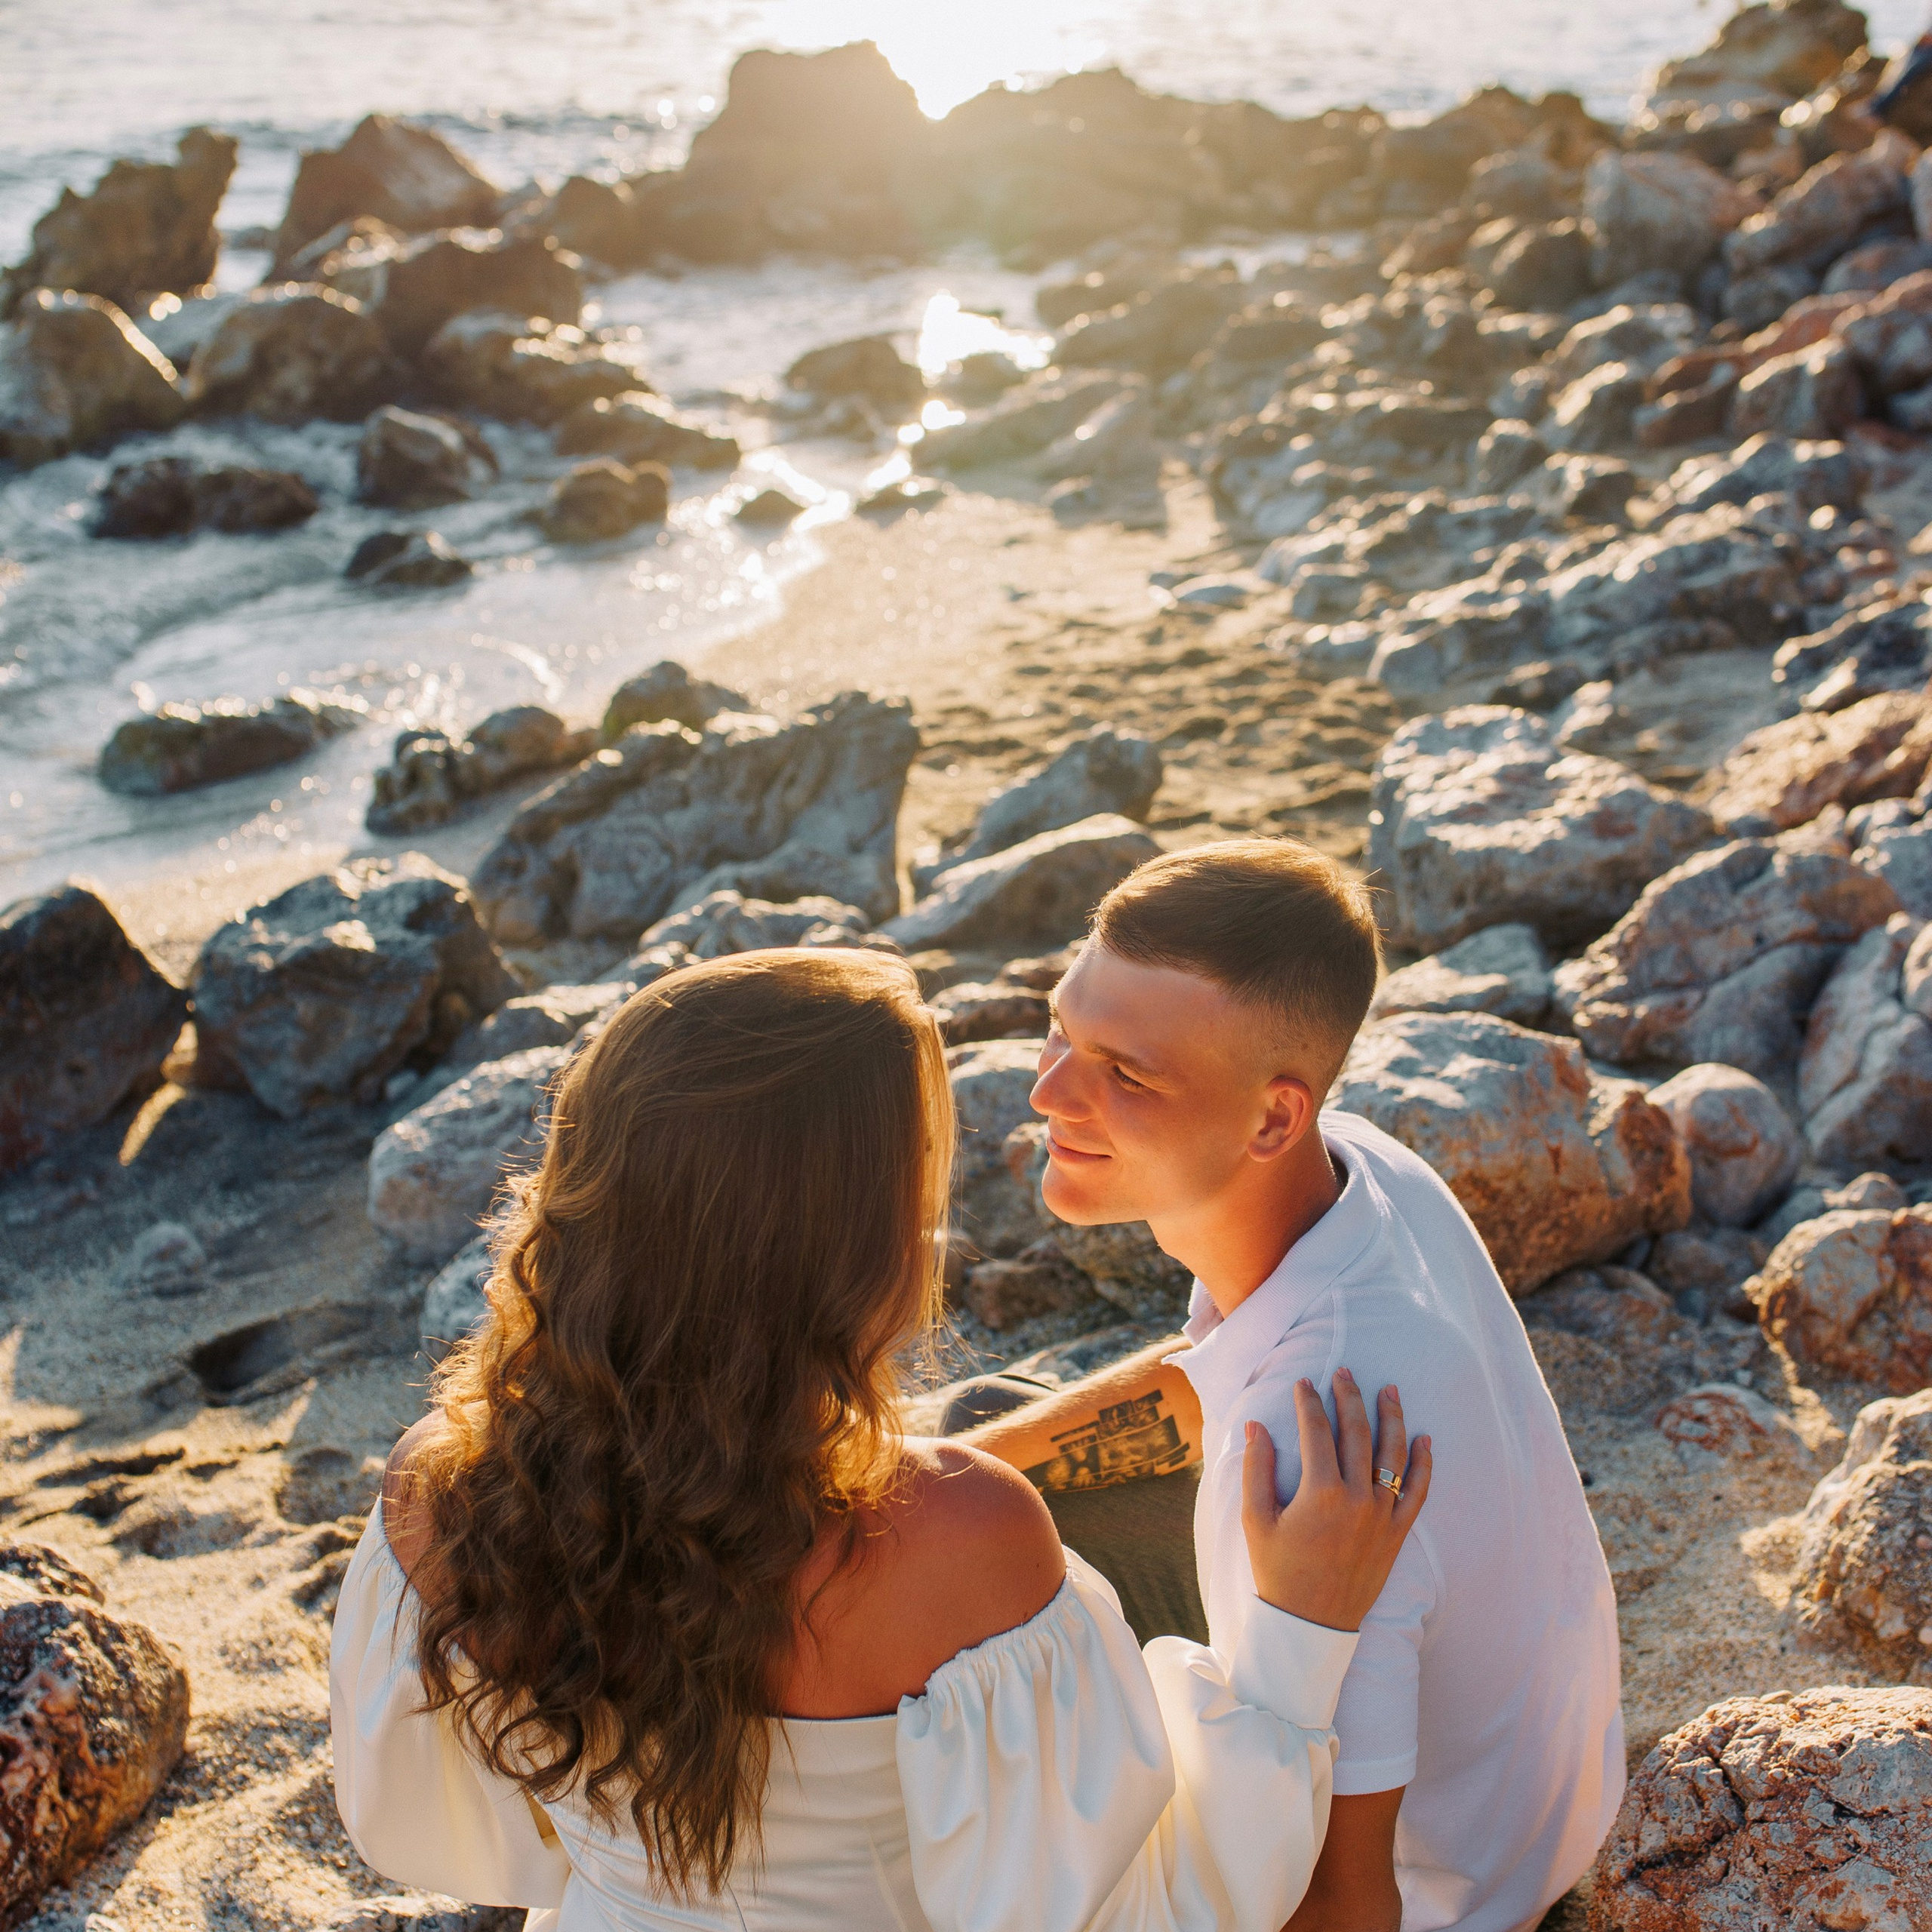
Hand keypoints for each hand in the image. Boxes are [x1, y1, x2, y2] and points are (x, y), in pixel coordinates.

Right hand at [1240, 1370, 1430, 1632]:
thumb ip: (1256, 1468)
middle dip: (1350, 1397)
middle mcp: (1357, 1499)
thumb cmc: (1277, 1571)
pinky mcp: (1396, 1534)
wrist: (1310, 1624)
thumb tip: (1255, 1425)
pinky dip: (1423, 1464)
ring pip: (1392, 1454)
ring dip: (1392, 1417)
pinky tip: (1424, 1439)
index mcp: (1320, 1492)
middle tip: (1345, 1372)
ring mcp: (1381, 1516)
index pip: (1316, 1431)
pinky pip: (1417, 1492)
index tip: (1303, 1382)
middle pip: (1357, 1433)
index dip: (1309, 1402)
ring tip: (1389, 1390)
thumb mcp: (1256, 1520)